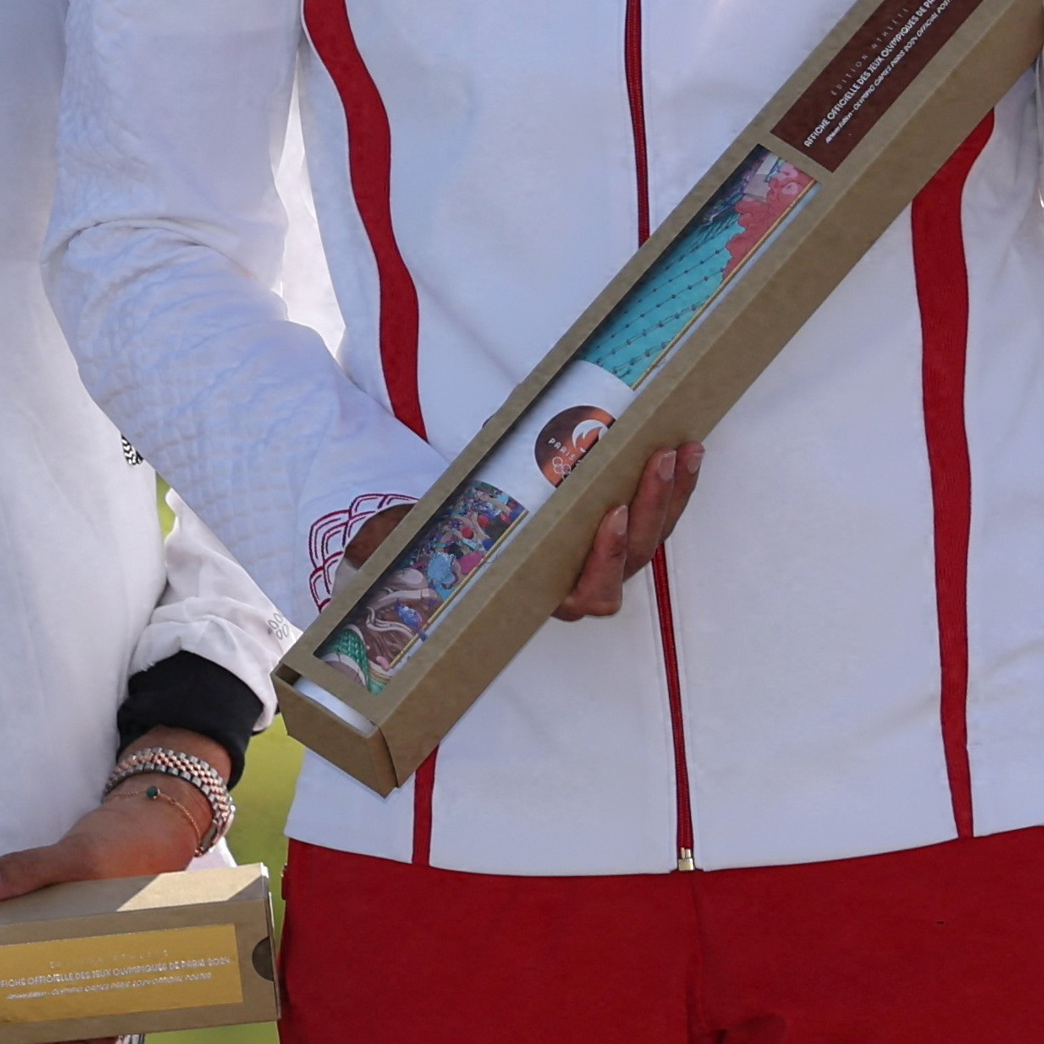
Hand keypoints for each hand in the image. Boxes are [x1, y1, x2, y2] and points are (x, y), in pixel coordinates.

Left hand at [0, 768, 220, 1043]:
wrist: (142, 826)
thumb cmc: (129, 848)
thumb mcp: (84, 855)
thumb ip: (31, 869)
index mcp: (120, 982)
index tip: (21, 1040)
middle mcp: (97, 987)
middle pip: (50, 1037)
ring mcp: (76, 971)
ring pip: (35, 1014)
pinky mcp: (56, 950)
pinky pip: (27, 978)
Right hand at [349, 442, 702, 624]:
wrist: (458, 533)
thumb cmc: (442, 543)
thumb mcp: (413, 542)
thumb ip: (393, 547)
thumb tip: (358, 551)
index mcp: (540, 593)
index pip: (585, 595)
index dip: (602, 561)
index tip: (606, 515)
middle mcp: (580, 584)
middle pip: (629, 561)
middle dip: (648, 511)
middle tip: (651, 462)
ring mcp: (605, 558)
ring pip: (651, 539)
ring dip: (670, 496)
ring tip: (679, 449)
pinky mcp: (621, 531)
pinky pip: (657, 517)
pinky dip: (674, 487)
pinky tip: (685, 451)